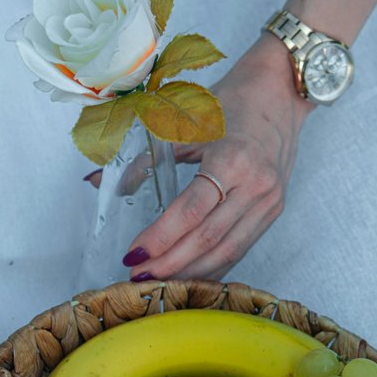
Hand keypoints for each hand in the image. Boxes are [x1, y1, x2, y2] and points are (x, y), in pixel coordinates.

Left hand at [122, 34, 314, 279]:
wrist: (280, 92)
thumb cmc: (230, 103)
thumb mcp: (183, 124)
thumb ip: (143, 158)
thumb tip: (97, 182)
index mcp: (231, 159)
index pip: (190, 212)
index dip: (160, 238)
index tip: (133, 254)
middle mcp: (255, 185)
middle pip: (207, 238)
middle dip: (170, 263)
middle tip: (139, 277)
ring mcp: (269, 201)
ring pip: (227, 250)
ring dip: (190, 273)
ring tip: (160, 283)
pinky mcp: (273, 210)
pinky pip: (241, 247)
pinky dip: (214, 266)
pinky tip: (190, 276)